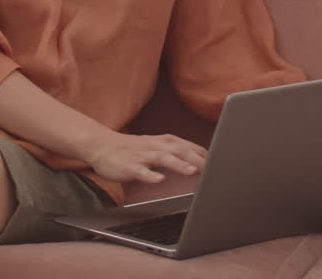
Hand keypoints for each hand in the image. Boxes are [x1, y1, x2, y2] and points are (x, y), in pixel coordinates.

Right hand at [83, 132, 207, 183]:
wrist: (100, 144)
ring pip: (162, 159)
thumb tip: (200, 158)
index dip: (204, 154)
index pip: (188, 146)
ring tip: (192, 171)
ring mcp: (141, 156)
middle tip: (214, 167)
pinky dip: (150, 175)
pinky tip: (159, 180)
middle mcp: (154, 146)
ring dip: (178, 164)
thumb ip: (175, 151)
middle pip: (179, 150)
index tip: (221, 161)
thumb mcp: (155, 145)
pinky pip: (140, 171)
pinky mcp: (128, 166)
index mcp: (163, 142)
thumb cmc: (131, 148)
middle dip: (197, 158)